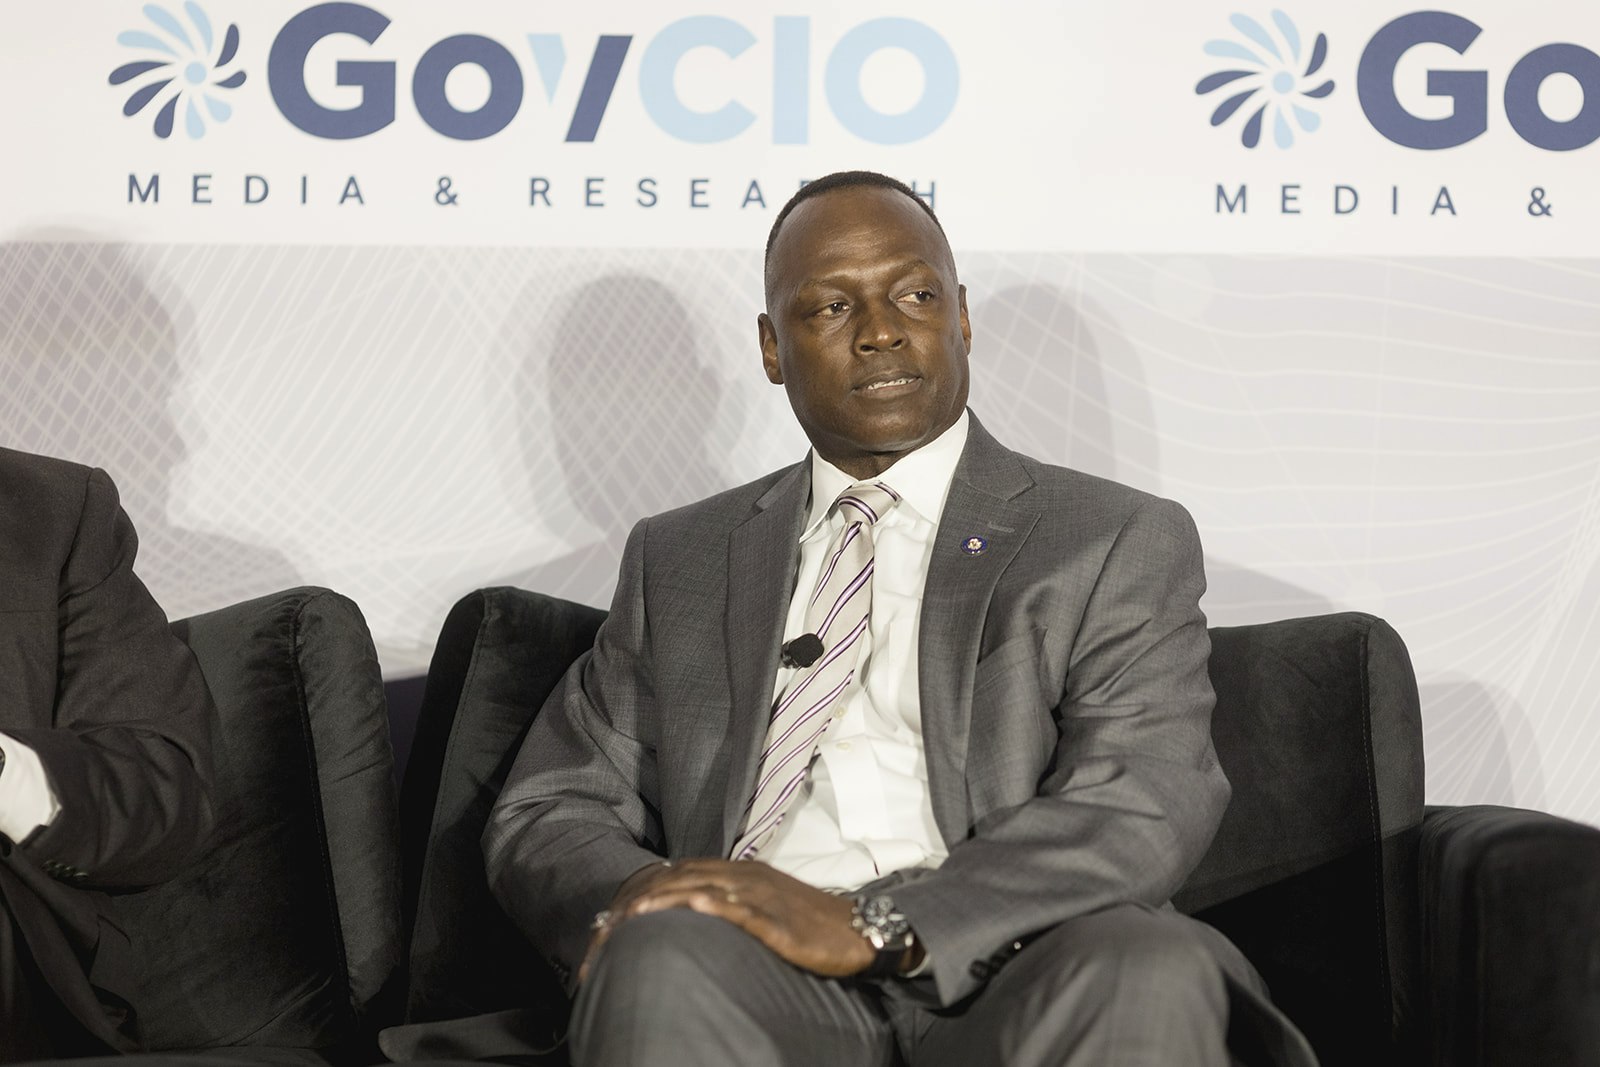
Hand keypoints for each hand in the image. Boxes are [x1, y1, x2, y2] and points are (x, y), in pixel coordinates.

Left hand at [579, 858, 875, 981]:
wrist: (858, 928)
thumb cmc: (810, 922)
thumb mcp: (765, 904)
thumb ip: (730, 901)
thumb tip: (694, 908)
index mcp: (742, 872)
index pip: (684, 871)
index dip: (650, 887)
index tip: (619, 907)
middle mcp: (747, 877)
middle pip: (687, 878)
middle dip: (648, 896)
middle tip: (614, 917)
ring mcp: (763, 897)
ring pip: (707, 890)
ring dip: (669, 900)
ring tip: (636, 914)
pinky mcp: (779, 921)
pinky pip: (744, 911)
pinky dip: (717, 906)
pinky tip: (695, 907)